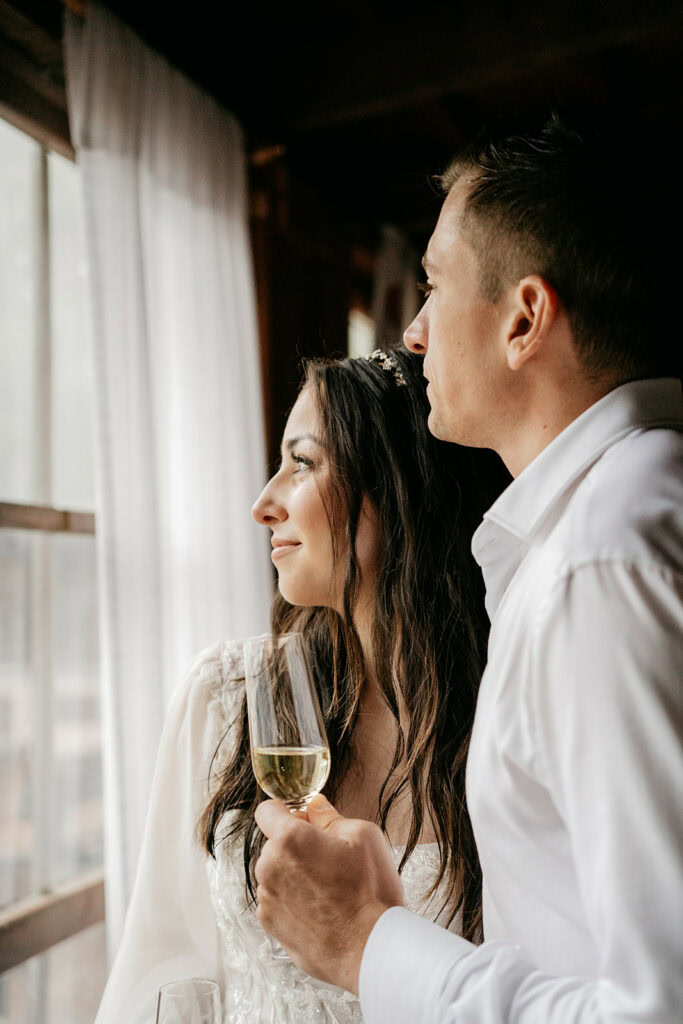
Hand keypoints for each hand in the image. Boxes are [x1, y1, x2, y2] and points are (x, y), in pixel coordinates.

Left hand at [254, 794, 403, 993]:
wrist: (369, 948)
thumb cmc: (370, 892)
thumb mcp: (362, 836)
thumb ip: (330, 815)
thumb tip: (314, 806)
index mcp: (289, 839)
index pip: (267, 810)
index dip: (286, 812)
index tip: (303, 822)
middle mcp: (269, 866)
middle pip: (275, 844)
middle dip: (296, 847)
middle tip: (329, 861)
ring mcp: (267, 898)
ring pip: (276, 873)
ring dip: (294, 875)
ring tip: (329, 891)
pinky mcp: (270, 924)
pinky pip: (277, 900)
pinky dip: (293, 901)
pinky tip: (321, 910)